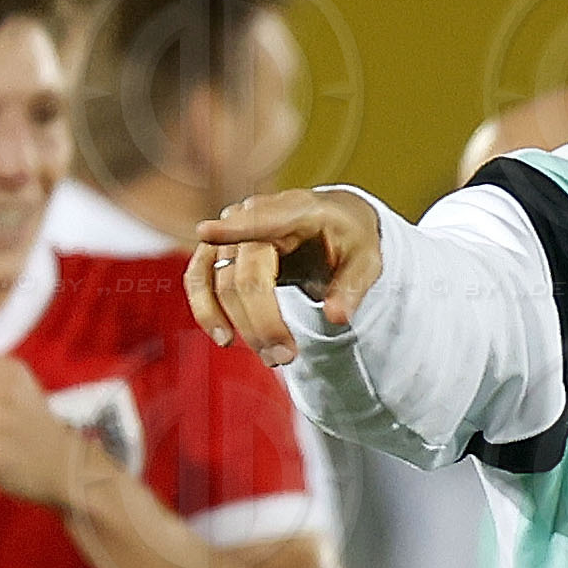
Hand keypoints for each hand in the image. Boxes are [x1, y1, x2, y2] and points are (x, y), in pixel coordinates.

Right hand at [189, 189, 382, 366]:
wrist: (333, 223)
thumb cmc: (349, 239)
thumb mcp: (368, 259)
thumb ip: (353, 286)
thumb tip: (336, 317)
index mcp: (297, 210)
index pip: (263, 220)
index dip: (235, 228)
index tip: (206, 233)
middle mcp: (256, 215)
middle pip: (245, 274)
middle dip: (262, 322)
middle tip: (286, 357)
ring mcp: (232, 232)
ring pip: (219, 282)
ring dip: (238, 324)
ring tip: (269, 357)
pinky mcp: (219, 251)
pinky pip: (199, 279)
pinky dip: (206, 310)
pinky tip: (225, 338)